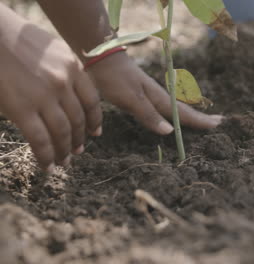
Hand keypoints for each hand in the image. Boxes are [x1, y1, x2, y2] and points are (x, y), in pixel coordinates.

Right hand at [0, 22, 101, 171]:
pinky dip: (46, 156)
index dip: (94, 120)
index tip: (95, 133)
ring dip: (64, 150)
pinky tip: (48, 166)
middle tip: (78, 151)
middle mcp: (63, 83)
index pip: (92, 101)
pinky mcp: (22, 109)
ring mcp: (44, 96)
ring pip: (62, 132)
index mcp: (73, 67)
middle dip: (79, 139)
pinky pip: (40, 139)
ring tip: (64, 162)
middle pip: (78, 119)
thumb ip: (65, 71)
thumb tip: (71, 93)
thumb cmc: (17, 38)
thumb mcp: (52, 49)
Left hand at [86, 52, 222, 133]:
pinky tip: (173, 115)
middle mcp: (158, 97)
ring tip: (202, 120)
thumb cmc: (115, 79)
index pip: (184, 113)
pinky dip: (175, 113)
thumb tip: (170, 132)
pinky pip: (165, 108)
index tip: (217, 124)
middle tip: (218, 122)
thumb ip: (149, 115)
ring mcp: (151, 95)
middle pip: (184, 110)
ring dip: (190, 115)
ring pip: (176, 109)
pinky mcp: (142, 95)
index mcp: (158, 99)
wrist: (101, 58)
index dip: (199, 120)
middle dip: (200, 117)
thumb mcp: (131, 99)